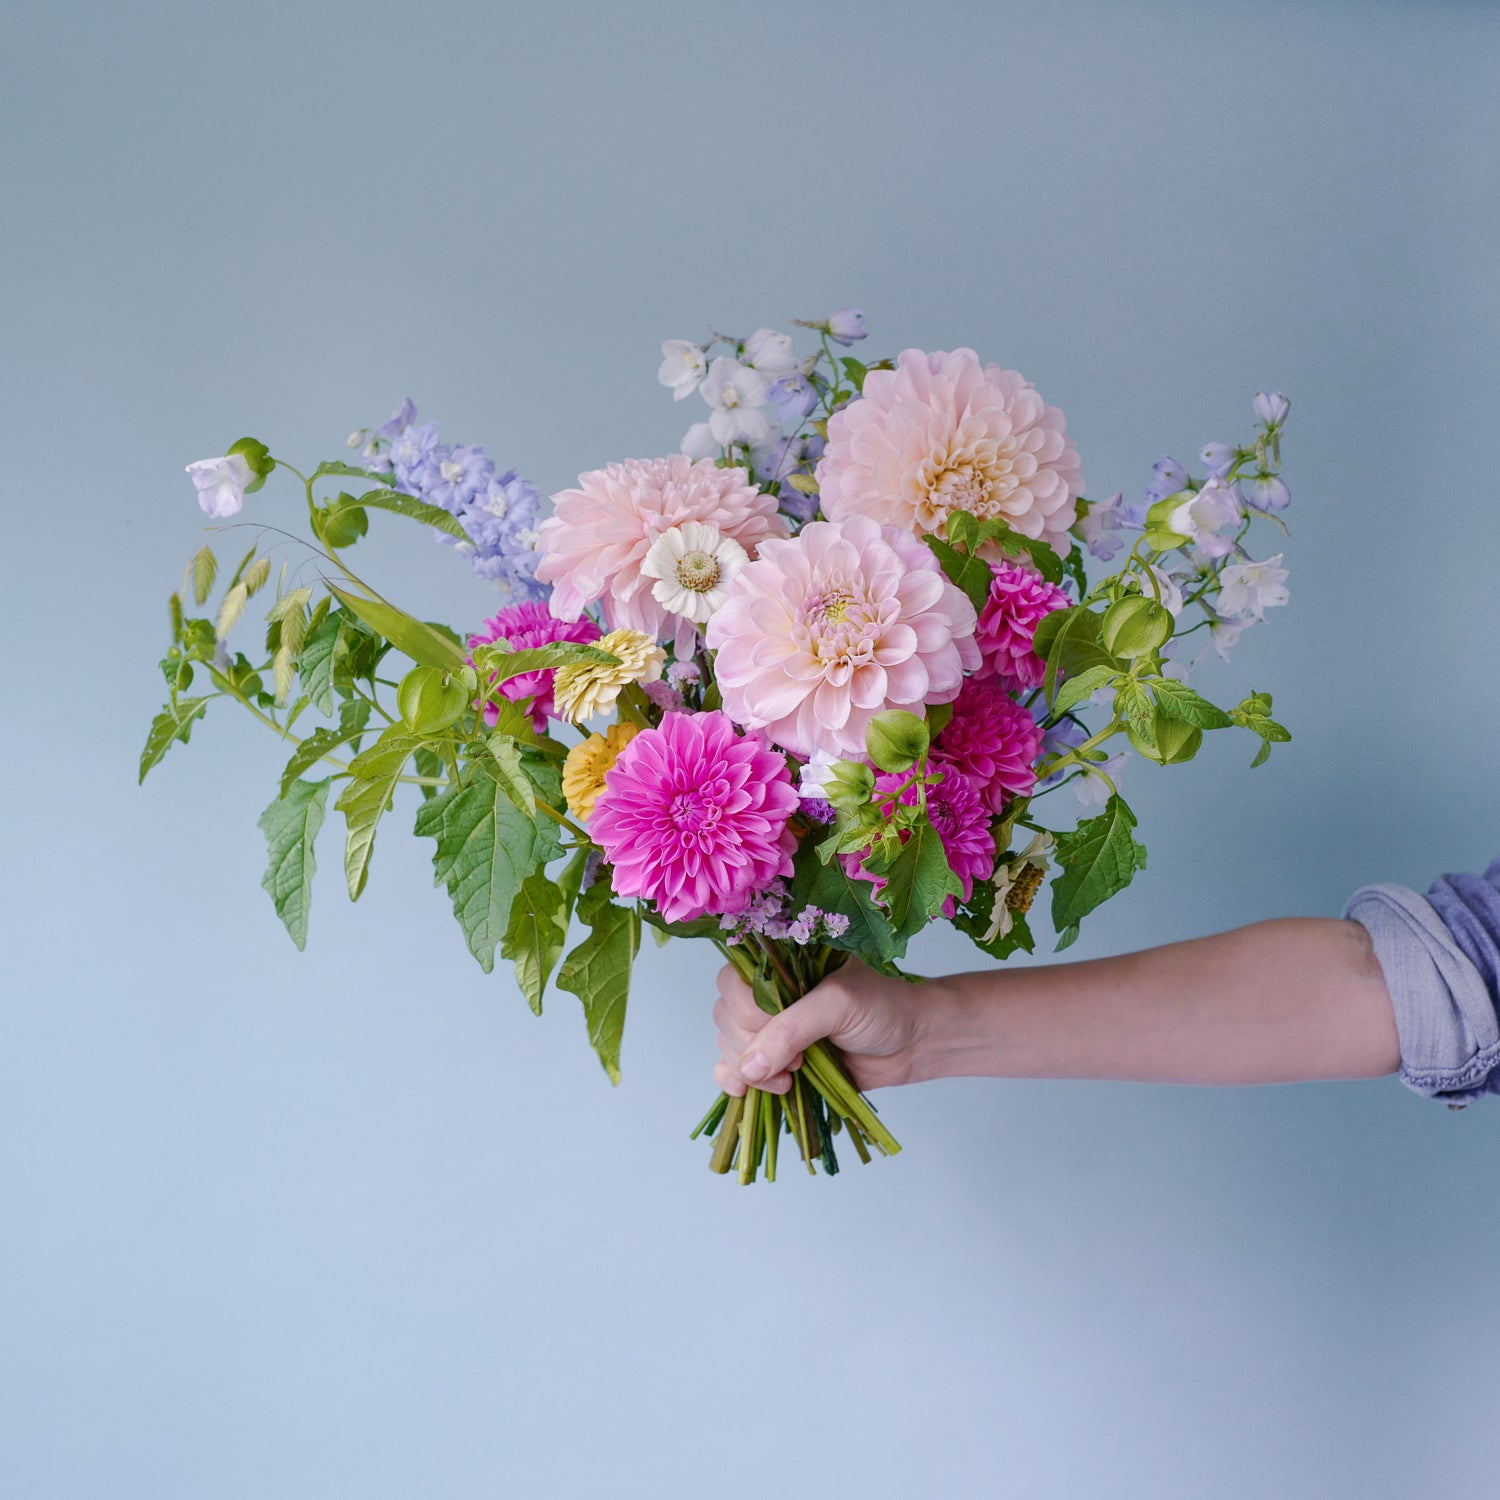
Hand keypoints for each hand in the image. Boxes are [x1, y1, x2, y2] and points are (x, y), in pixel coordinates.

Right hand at [711, 957, 928, 1095]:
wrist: (913, 1042)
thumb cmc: (883, 1008)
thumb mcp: (838, 1006)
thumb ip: (792, 1030)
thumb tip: (749, 1067)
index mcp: (782, 964)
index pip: (733, 983)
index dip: (747, 1012)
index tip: (781, 1030)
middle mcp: (770, 993)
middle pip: (726, 1018)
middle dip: (752, 1046)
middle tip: (796, 1061)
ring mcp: (772, 1028)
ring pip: (729, 1046)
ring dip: (750, 1069)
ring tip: (791, 1079)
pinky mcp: (777, 1060)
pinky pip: (734, 1069)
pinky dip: (733, 1081)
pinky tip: (744, 1090)